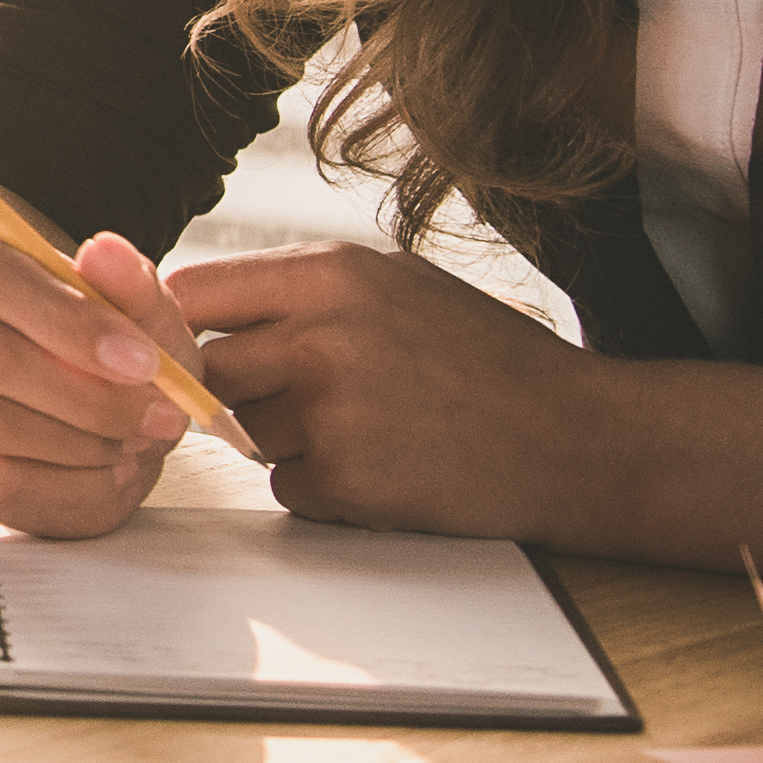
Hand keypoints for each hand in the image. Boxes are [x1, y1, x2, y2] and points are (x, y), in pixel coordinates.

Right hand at [0, 184, 190, 538]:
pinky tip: (104, 473)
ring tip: (133, 444)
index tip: (144, 361)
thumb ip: (131, 284)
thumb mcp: (136, 313)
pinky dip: (66, 486)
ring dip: (79, 445)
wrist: (70, 400)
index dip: (71, 321)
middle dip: (88, 398)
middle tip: (157, 418)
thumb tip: (106, 252)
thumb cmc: (99, 347)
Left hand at [171, 240, 617, 537]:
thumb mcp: (395, 284)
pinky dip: (321, 488)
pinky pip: (286, 487)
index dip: (184, 325)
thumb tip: (192, 300)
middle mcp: (321, 337)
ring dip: (285, 441)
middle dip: (238, 390)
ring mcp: (331, 412)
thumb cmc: (487, 357)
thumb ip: (298, 290)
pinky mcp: (347, 480)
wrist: (578, 438)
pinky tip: (386, 467)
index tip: (200, 344)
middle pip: (206, 370)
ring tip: (369, 427)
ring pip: (245, 433)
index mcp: (330, 275)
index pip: (189, 292)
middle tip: (302, 396)